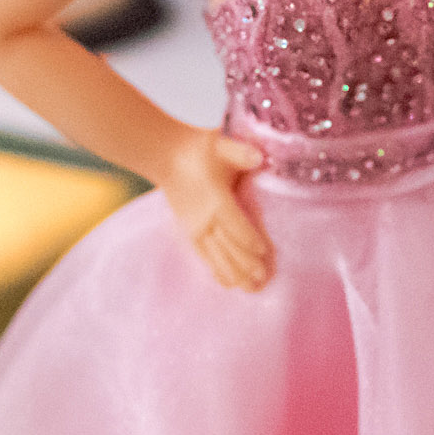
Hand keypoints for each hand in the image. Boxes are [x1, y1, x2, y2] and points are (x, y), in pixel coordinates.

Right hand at [157, 129, 274, 290]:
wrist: (167, 156)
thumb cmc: (199, 149)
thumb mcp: (221, 145)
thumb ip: (240, 153)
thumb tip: (258, 157)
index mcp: (215, 200)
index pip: (236, 226)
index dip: (251, 240)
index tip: (266, 251)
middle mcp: (204, 219)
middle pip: (228, 247)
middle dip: (246, 264)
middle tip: (264, 280)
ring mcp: (195, 228)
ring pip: (216, 257)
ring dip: (234, 273)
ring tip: (251, 289)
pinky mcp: (189, 232)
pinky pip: (203, 256)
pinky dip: (216, 270)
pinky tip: (228, 283)